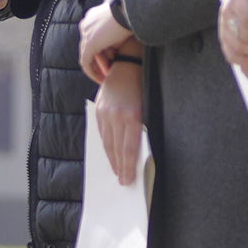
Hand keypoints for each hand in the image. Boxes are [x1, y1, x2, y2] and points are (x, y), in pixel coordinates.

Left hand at [79, 1, 139, 83]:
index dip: (101, 50)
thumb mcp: (121, 25)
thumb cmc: (131, 16)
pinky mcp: (89, 44)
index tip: (111, 58)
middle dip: (98, 60)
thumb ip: (115, 36)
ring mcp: (86, 34)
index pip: (93, 36)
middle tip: (107, 71)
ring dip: (96, 68)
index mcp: (92, 16)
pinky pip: (86, 63)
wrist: (130, 11)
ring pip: (87, 56)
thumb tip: (117, 49)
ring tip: (106, 77)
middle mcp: (86, 25)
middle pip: (90, 47)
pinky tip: (101, 80)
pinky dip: (92, 72)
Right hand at [93, 64, 142, 182]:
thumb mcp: (148, 108)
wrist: (127, 65)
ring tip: (116, 172)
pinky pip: (102, 133)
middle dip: (120, 168)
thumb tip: (139, 153)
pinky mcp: (99, 111)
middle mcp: (116, 116)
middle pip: (117, 149)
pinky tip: (110, 155)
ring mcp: (105, 113)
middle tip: (123, 182)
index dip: (128, 167)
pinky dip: (106, 146)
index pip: (129, 150)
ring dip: (112, 160)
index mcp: (132, 117)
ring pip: (107, 143)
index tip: (128, 180)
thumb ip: (143, 129)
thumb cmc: (144, 88)